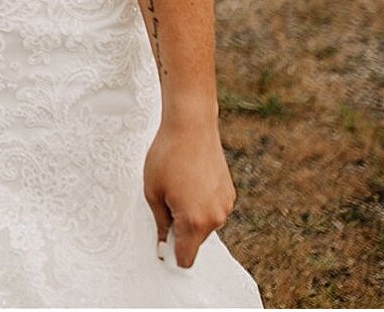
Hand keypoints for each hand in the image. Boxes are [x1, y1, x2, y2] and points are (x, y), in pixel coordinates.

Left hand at [142, 117, 235, 268]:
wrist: (191, 126)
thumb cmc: (167, 156)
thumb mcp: (153, 192)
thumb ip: (160, 224)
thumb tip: (163, 247)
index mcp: (194, 222)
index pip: (186, 257)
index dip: (172, 255)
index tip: (162, 246)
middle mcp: (215, 218)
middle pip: (195, 241)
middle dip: (180, 230)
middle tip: (165, 202)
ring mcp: (225, 206)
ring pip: (204, 225)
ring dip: (191, 216)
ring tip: (178, 186)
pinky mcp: (230, 193)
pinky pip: (212, 209)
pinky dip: (201, 203)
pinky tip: (190, 180)